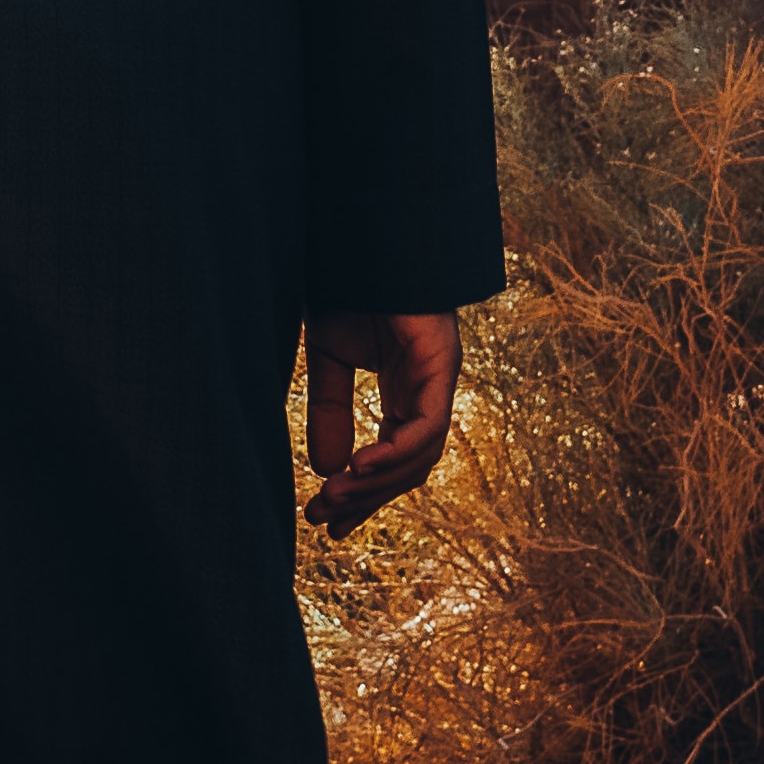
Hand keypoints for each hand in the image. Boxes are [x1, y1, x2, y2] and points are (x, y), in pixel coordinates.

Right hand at [299, 308, 459, 528]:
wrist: (364, 240)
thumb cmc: (350, 288)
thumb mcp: (329, 360)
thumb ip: (331, 412)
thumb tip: (328, 469)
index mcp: (405, 392)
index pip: (393, 460)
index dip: (363, 495)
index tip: (329, 523)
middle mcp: (427, 391)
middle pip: (408, 468)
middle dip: (366, 499)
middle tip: (323, 520)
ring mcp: (439, 379)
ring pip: (421, 455)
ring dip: (376, 483)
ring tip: (332, 496)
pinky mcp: (441, 364)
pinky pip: (427, 424)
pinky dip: (396, 452)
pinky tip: (359, 467)